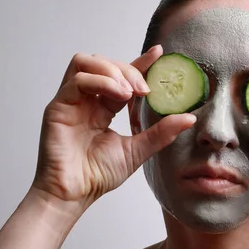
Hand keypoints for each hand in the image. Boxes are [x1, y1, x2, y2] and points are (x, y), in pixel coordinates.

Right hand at [31, 45, 195, 215]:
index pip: (121, 76)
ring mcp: (71, 101)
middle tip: (146, 89)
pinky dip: (100, 81)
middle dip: (128, 70)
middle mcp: (86, 100)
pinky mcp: (58, 106)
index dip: (140, 62)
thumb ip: (161, 133)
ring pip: (86, 63)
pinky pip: (77, 79)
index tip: (159, 53)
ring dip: (113, 70)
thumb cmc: (97, 175)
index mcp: (103, 108)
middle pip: (104, 63)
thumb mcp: (137, 150)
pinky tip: (118, 95)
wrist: (74, 194)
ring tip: (130, 91)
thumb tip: (190, 118)